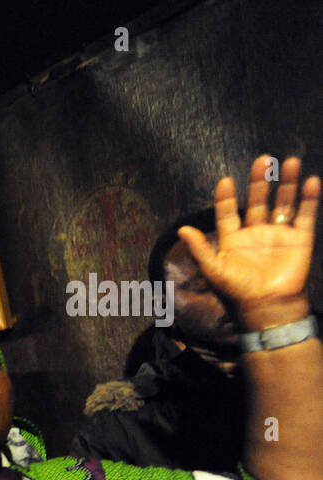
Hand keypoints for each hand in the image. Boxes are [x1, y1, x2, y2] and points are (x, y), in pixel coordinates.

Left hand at [180, 155, 317, 327]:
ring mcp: (278, 234)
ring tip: (290, 162)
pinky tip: (310, 180)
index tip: (224, 181)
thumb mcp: (214, 269)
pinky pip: (306, 214)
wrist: (266, 307)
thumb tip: (182, 229)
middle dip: (259, 181)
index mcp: (233, 239)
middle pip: (257, 200)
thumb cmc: (236, 291)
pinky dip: (309, 198)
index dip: (225, 197)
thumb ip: (200, 248)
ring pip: (283, 202)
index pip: (228, 212)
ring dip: (287, 183)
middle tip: (262, 159)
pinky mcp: (299, 239)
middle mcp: (255, 233)